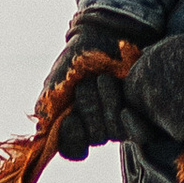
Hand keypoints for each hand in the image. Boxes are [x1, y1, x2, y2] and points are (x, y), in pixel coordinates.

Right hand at [39, 13, 137, 162]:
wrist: (108, 33)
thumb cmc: (80, 56)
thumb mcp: (59, 77)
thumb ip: (48, 104)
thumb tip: (42, 133)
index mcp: (75, 123)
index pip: (73, 149)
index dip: (72, 139)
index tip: (70, 119)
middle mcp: (98, 126)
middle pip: (95, 138)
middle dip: (89, 107)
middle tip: (89, 82)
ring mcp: (120, 121)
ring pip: (114, 132)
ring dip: (106, 102)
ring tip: (104, 79)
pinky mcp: (141, 113)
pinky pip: (140, 135)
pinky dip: (132, 125)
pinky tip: (126, 110)